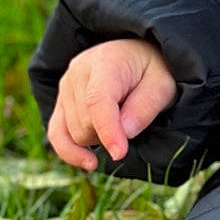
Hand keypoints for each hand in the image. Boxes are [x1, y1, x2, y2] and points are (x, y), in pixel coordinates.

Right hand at [47, 38, 178, 170]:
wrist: (137, 56)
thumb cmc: (153, 70)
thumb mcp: (163, 84)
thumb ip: (146, 106)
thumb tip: (125, 133)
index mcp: (105, 61)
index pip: (97, 100)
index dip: (108, 130)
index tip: (119, 153)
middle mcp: (77, 72)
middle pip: (85, 122)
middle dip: (110, 134)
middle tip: (134, 119)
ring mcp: (65, 87)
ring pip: (74, 133)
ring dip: (98, 139)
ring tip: (120, 119)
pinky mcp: (61, 101)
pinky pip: (57, 134)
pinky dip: (71, 152)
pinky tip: (90, 163)